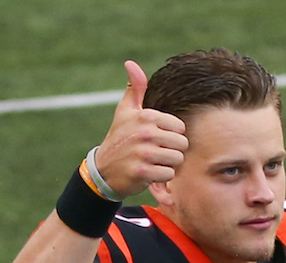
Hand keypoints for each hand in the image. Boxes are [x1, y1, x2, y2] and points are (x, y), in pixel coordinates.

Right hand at [93, 60, 188, 197]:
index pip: (180, 127)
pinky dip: (162, 176)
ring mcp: (143, 153)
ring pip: (177, 159)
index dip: (171, 135)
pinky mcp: (142, 171)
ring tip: (153, 161)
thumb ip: (135, 88)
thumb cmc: (120, 136)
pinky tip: (150, 172)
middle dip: (172, 150)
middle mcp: (145, 132)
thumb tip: (130, 63)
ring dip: (168, 164)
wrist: (104, 169)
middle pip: (182, 144)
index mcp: (146, 116)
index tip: (156, 138)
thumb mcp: (125, 110)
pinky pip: (169, 174)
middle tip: (156, 152)